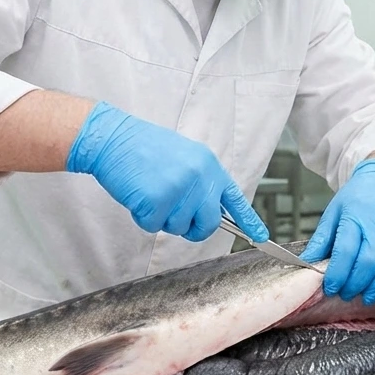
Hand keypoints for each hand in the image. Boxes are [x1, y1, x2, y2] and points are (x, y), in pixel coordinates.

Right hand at [66, 101, 267, 242]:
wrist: (113, 138)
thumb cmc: (142, 148)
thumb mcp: (183, 157)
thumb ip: (199, 181)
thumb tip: (207, 210)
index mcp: (208, 165)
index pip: (234, 198)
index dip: (249, 220)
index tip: (261, 237)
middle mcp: (200, 177)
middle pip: (208, 224)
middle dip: (192, 228)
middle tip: (173, 215)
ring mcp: (180, 189)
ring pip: (178, 227)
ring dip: (161, 218)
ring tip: (150, 192)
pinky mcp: (158, 200)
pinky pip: (153, 226)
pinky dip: (142, 217)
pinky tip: (137, 195)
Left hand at [299, 158, 374, 304]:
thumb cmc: (357, 199)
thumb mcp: (333, 212)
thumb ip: (321, 239)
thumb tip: (305, 263)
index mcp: (355, 217)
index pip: (346, 251)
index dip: (337, 274)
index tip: (330, 288)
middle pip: (370, 260)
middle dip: (356, 284)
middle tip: (347, 294)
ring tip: (368, 297)